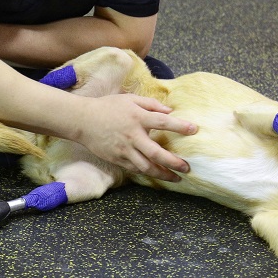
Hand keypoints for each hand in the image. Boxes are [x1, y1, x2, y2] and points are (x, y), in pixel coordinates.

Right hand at [76, 94, 196, 181]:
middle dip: (174, 162)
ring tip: (176, 178)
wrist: (83, 120)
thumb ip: (151, 104)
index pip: (163, 123)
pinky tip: (157, 174)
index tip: (194, 130)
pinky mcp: (117, 159)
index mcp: (137, 118)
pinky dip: (147, 173)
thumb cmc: (108, 107)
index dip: (180, 127)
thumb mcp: (130, 99)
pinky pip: (135, 169)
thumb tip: (169, 112)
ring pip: (146, 167)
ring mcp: (124, 150)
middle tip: (187, 168)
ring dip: (163, 174)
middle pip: (156, 153)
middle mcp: (132, 136)